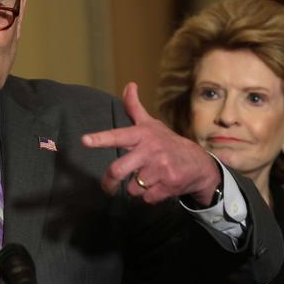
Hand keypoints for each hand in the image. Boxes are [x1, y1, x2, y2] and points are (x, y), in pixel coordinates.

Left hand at [82, 82, 219, 204]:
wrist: (199, 164)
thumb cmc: (168, 143)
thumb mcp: (151, 124)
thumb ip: (135, 108)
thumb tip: (129, 85)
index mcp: (142, 135)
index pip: (118, 135)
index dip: (100, 138)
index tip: (85, 140)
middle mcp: (150, 151)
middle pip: (118, 170)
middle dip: (109, 181)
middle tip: (107, 186)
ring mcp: (160, 169)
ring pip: (132, 188)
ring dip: (135, 188)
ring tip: (147, 179)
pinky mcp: (168, 186)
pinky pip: (146, 198)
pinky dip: (148, 196)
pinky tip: (158, 187)